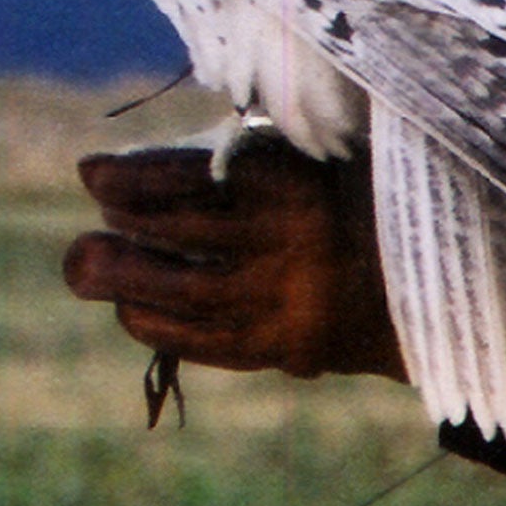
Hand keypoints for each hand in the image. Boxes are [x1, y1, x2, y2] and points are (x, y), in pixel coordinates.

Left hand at [62, 134, 406, 385]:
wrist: (420, 286)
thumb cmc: (349, 204)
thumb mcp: (312, 162)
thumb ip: (242, 158)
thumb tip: (135, 171)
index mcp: (301, 182)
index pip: (201, 177)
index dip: (138, 176)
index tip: (91, 173)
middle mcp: (295, 241)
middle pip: (188, 233)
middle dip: (125, 227)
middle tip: (89, 225)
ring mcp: (290, 300)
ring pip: (189, 292)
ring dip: (126, 280)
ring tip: (84, 265)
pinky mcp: (286, 348)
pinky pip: (206, 341)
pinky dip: (160, 325)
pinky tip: (129, 309)